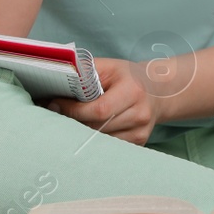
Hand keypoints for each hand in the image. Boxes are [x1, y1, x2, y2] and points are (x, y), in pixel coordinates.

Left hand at [44, 58, 170, 144]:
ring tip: (69, 123)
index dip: (74, 110)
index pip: (99, 109)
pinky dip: (94, 140)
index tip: (55, 104)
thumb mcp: (109, 66)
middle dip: (73, 122)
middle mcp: (140, 114)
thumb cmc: (128, 77)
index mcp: (133, 91)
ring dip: (81, 133)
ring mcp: (141, 132)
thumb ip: (85, 72)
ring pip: (101, 140)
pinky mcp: (139, 143)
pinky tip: (86, 131)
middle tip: (55, 116)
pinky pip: (109, 147)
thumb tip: (56, 85)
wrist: (158, 90)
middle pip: (98, 127)